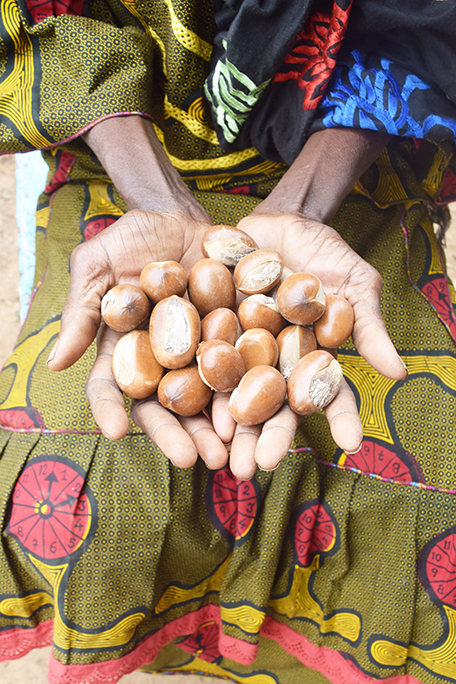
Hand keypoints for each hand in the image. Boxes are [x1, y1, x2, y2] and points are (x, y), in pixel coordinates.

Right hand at [47, 208, 236, 467]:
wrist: (179, 215)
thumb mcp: (97, 265)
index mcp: (126, 349)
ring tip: (230, 454)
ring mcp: (201, 350)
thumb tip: (57, 363)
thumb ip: (82, 310)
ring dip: (218, 429)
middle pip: (167, 404)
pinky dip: (252, 390)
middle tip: (191, 461)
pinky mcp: (236, 336)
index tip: (116, 431)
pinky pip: (245, 366)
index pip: (114, 386)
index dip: (112, 409)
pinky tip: (263, 414)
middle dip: (177, 434)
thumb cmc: (130, 238)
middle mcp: (164, 359)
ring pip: (208, 398)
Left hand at [212, 208, 406, 476]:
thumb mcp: (355, 285)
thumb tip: (398, 373)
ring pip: (232, 391)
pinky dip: (191, 377)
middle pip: (272, 405)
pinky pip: (198, 354)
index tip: (351, 446)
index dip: (340, 419)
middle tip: (258, 468)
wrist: (282, 221)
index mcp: (311, 360)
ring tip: (217, 453)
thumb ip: (367, 326)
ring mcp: (241, 348)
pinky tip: (180, 402)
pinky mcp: (210, 328)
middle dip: (266, 436)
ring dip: (224, 424)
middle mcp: (274, 363)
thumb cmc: (327, 255)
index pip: (328, 394)